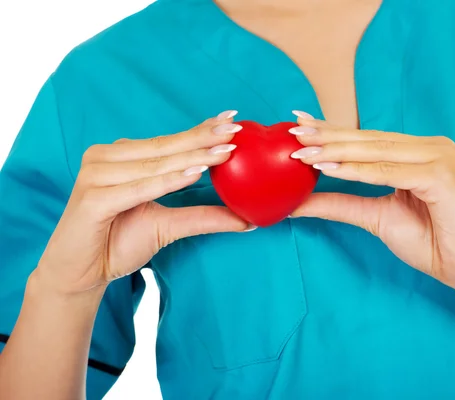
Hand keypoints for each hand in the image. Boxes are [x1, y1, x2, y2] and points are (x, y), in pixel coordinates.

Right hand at [35, 111, 251, 294]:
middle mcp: (106, 158)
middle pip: (164, 148)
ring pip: (154, 165)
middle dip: (203, 139)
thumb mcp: (169, 226)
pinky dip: (166, 182)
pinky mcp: (92, 199)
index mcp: (122, 157)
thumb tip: (247, 219)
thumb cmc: (117, 243)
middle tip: (235, 131)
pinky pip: (138, 188)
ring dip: (191, 158)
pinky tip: (195, 174)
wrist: (79, 275)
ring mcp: (96, 175)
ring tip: (224, 152)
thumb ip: (203, 217)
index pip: (168, 142)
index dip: (201, 131)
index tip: (233, 121)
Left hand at [289, 117, 454, 287]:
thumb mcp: (374, 217)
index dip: (331, 131)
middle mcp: (430, 147)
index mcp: (417, 152)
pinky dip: (358, 171)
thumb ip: (340, 204)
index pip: (366, 139)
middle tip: (293, 133)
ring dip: (336, 151)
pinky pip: (390, 171)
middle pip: (369, 140)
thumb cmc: (429, 241)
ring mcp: (438, 157)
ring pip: (376, 151)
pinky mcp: (441, 175)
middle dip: (327, 137)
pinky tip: (329, 167)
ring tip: (302, 151)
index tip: (298, 124)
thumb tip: (298, 201)